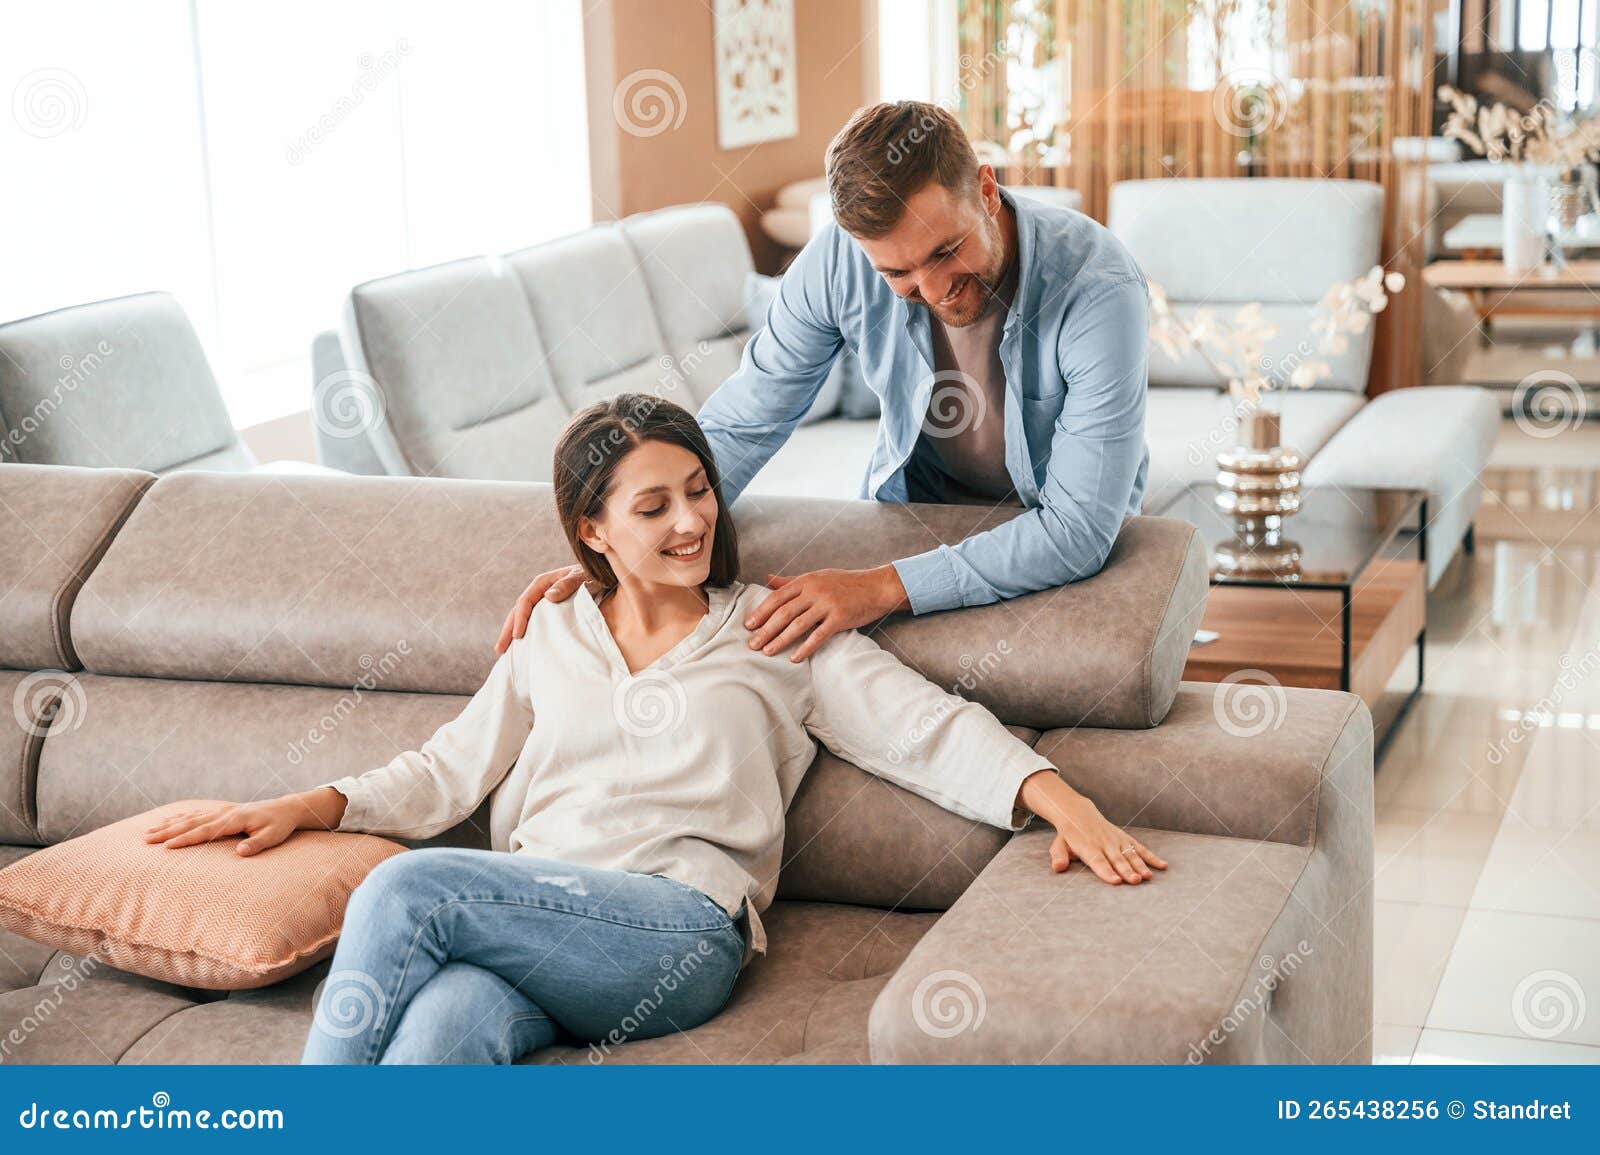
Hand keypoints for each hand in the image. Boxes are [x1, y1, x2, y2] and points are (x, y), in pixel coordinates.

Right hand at [141, 791, 340, 856]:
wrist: (286, 809)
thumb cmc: (279, 826)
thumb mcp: (273, 837)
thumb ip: (257, 845)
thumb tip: (240, 853)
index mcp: (234, 819)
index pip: (205, 831)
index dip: (186, 839)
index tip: (167, 847)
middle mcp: (224, 813)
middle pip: (191, 823)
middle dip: (168, 832)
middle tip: (147, 840)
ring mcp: (221, 811)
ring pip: (190, 818)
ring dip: (168, 825)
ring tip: (148, 832)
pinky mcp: (221, 811)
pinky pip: (196, 814)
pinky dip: (180, 817)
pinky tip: (167, 821)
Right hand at [495, 564, 588, 653]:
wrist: (601, 577)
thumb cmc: (591, 575)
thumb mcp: (581, 577)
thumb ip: (567, 585)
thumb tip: (547, 596)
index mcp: (542, 583)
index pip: (525, 602)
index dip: (519, 619)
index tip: (517, 636)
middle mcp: (538, 593)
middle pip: (518, 612)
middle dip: (508, 630)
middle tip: (500, 649)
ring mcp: (542, 603)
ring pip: (523, 619)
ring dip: (513, 634)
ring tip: (505, 652)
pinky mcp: (548, 612)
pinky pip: (534, 623)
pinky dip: (527, 634)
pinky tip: (523, 648)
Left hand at [744, 565, 909, 660]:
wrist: (877, 586)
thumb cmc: (845, 582)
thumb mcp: (817, 577)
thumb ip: (791, 581)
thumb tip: (767, 579)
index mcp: (806, 581)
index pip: (777, 597)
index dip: (761, 612)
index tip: (748, 625)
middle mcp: (814, 591)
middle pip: (783, 613)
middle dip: (765, 630)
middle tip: (752, 644)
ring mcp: (827, 604)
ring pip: (797, 625)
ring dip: (780, 640)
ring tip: (767, 652)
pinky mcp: (840, 618)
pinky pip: (818, 635)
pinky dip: (805, 647)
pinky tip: (794, 657)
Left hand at [1017, 769, 1167, 884]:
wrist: (1078, 813)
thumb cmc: (1069, 835)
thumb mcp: (1059, 844)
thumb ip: (1059, 856)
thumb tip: (1058, 868)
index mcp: (1088, 847)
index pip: (1098, 861)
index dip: (1107, 872)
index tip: (1116, 881)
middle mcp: (1104, 843)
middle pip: (1117, 859)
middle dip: (1126, 870)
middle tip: (1135, 881)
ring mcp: (1116, 840)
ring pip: (1130, 853)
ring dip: (1140, 865)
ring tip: (1148, 877)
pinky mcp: (1125, 838)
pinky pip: (1140, 848)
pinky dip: (1151, 856)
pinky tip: (1163, 865)